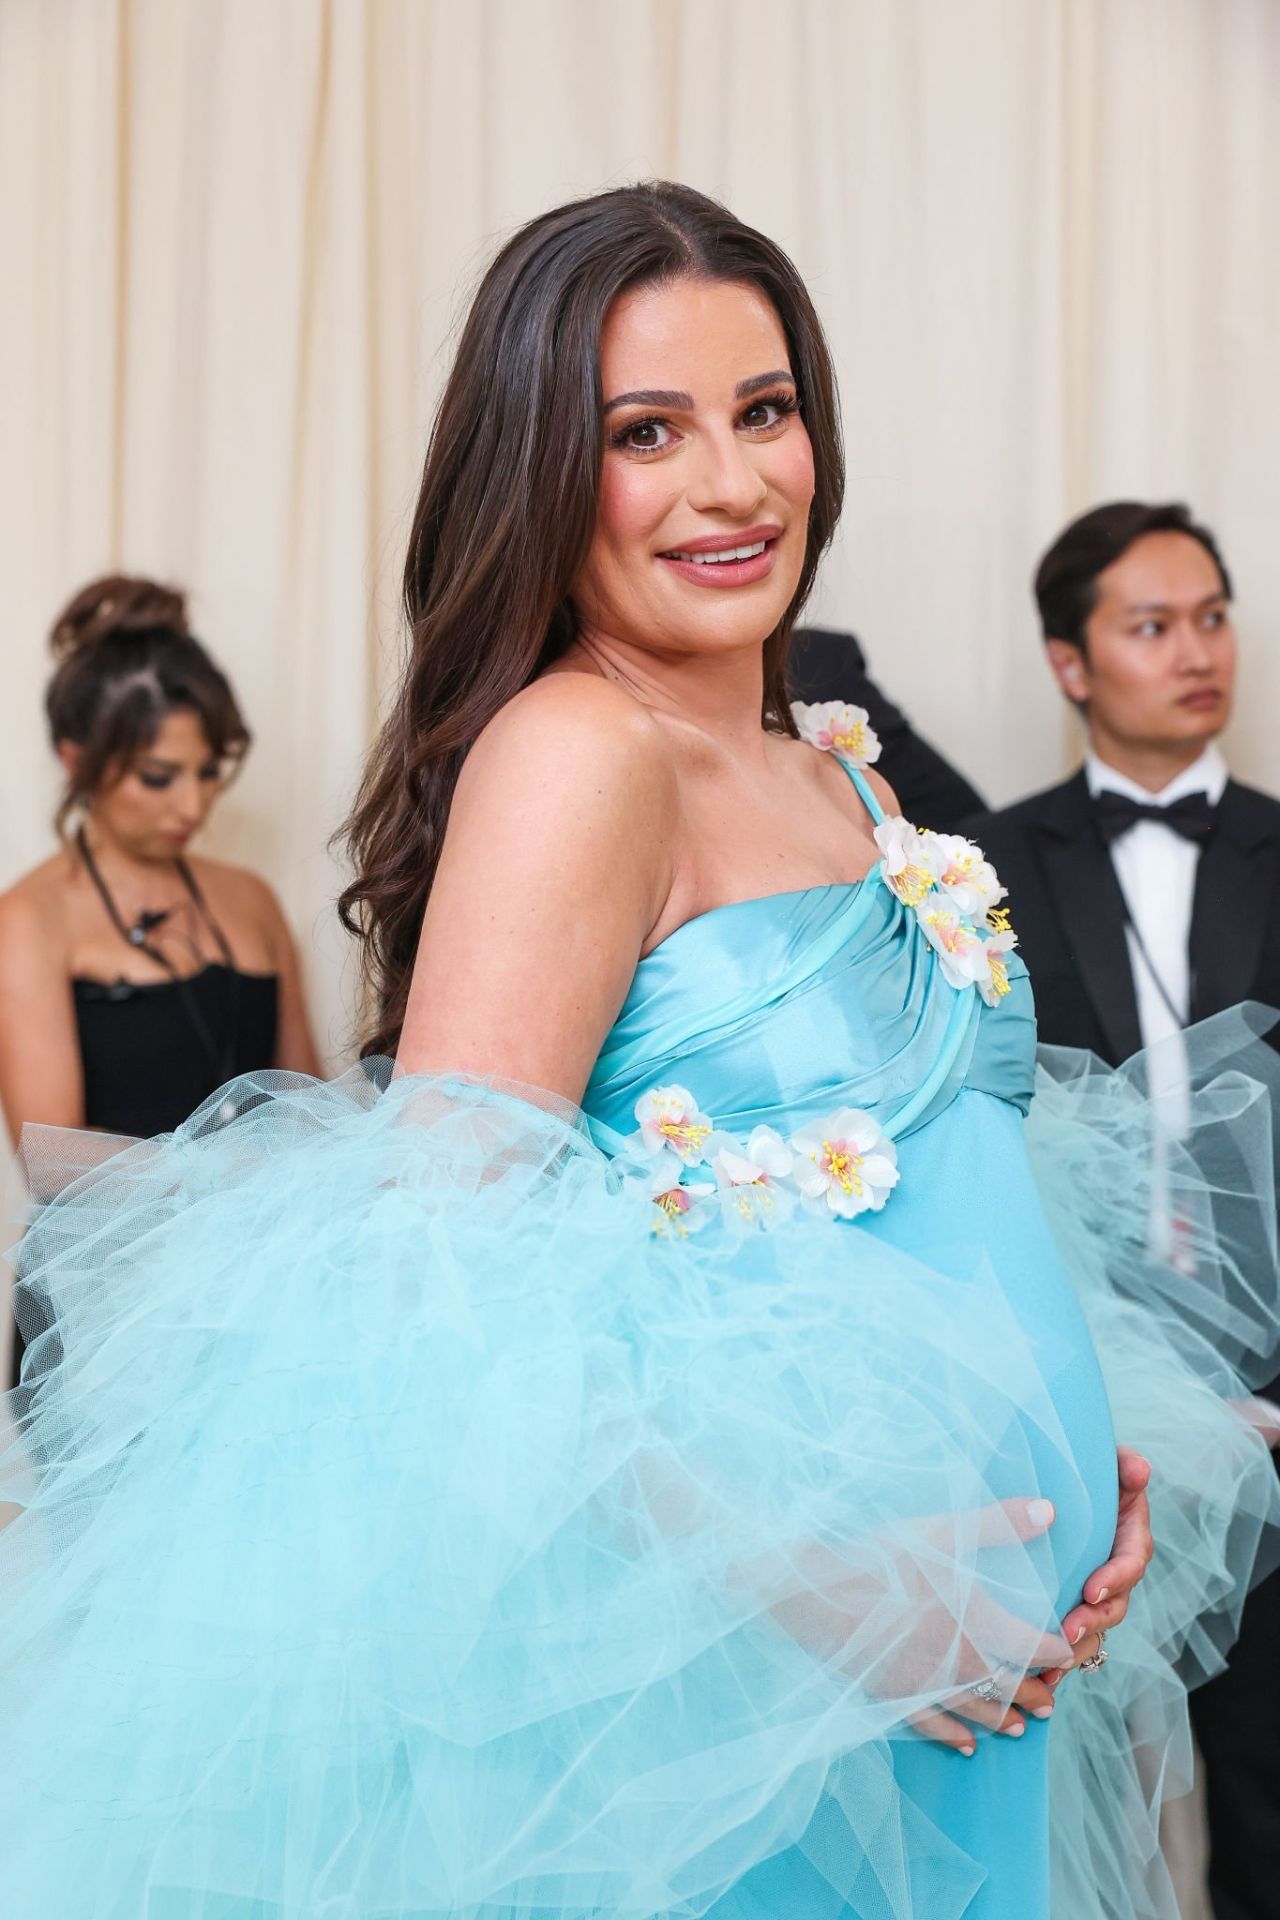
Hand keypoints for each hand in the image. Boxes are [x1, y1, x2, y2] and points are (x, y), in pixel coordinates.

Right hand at [764, 1493, 1071, 1756]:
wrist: (821, 1596)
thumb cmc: (882, 1559)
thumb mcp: (942, 1531)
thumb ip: (998, 1523)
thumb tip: (1050, 1512)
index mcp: (979, 1622)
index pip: (1030, 1645)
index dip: (1052, 1650)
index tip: (1066, 1653)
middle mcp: (960, 1662)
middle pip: (1008, 1685)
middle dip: (1033, 1693)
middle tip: (1052, 1702)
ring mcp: (927, 1684)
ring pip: (976, 1710)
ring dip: (1003, 1719)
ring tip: (1021, 1728)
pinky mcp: (895, 1695)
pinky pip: (933, 1724)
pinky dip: (954, 1735)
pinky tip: (967, 1746)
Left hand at [1036, 1445, 1152, 1697]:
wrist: (1048, 1478)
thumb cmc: (1079, 1466)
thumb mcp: (1102, 1462)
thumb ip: (1122, 1464)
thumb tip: (1140, 1469)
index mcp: (1127, 1534)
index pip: (1131, 1562)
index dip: (1115, 1579)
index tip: (1091, 1590)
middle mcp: (1114, 1568)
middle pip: (1114, 1605)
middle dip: (1093, 1623)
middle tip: (1067, 1633)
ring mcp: (1093, 1591)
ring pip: (1094, 1630)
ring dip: (1075, 1651)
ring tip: (1051, 1666)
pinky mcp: (1069, 1606)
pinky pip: (1070, 1640)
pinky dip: (1057, 1660)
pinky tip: (1038, 1678)